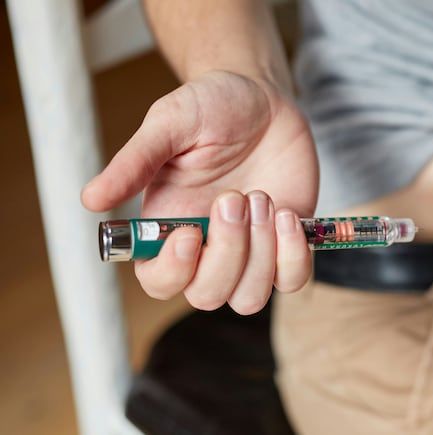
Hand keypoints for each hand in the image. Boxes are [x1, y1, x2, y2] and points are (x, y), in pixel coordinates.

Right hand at [82, 70, 318, 313]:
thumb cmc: (211, 108)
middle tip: (236, 196)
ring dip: (260, 254)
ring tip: (263, 197)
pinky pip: (293, 278)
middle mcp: (208, 249)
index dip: (174, 270)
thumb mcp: (169, 124)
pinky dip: (294, 256)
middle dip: (227, 251)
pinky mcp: (286, 244)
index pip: (159, 282)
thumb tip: (90, 199)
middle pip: (208, 295)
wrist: (263, 99)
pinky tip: (287, 214)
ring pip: (249, 297)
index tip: (191, 232)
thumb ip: (134, 162)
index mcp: (168, 228)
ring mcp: (250, 251)